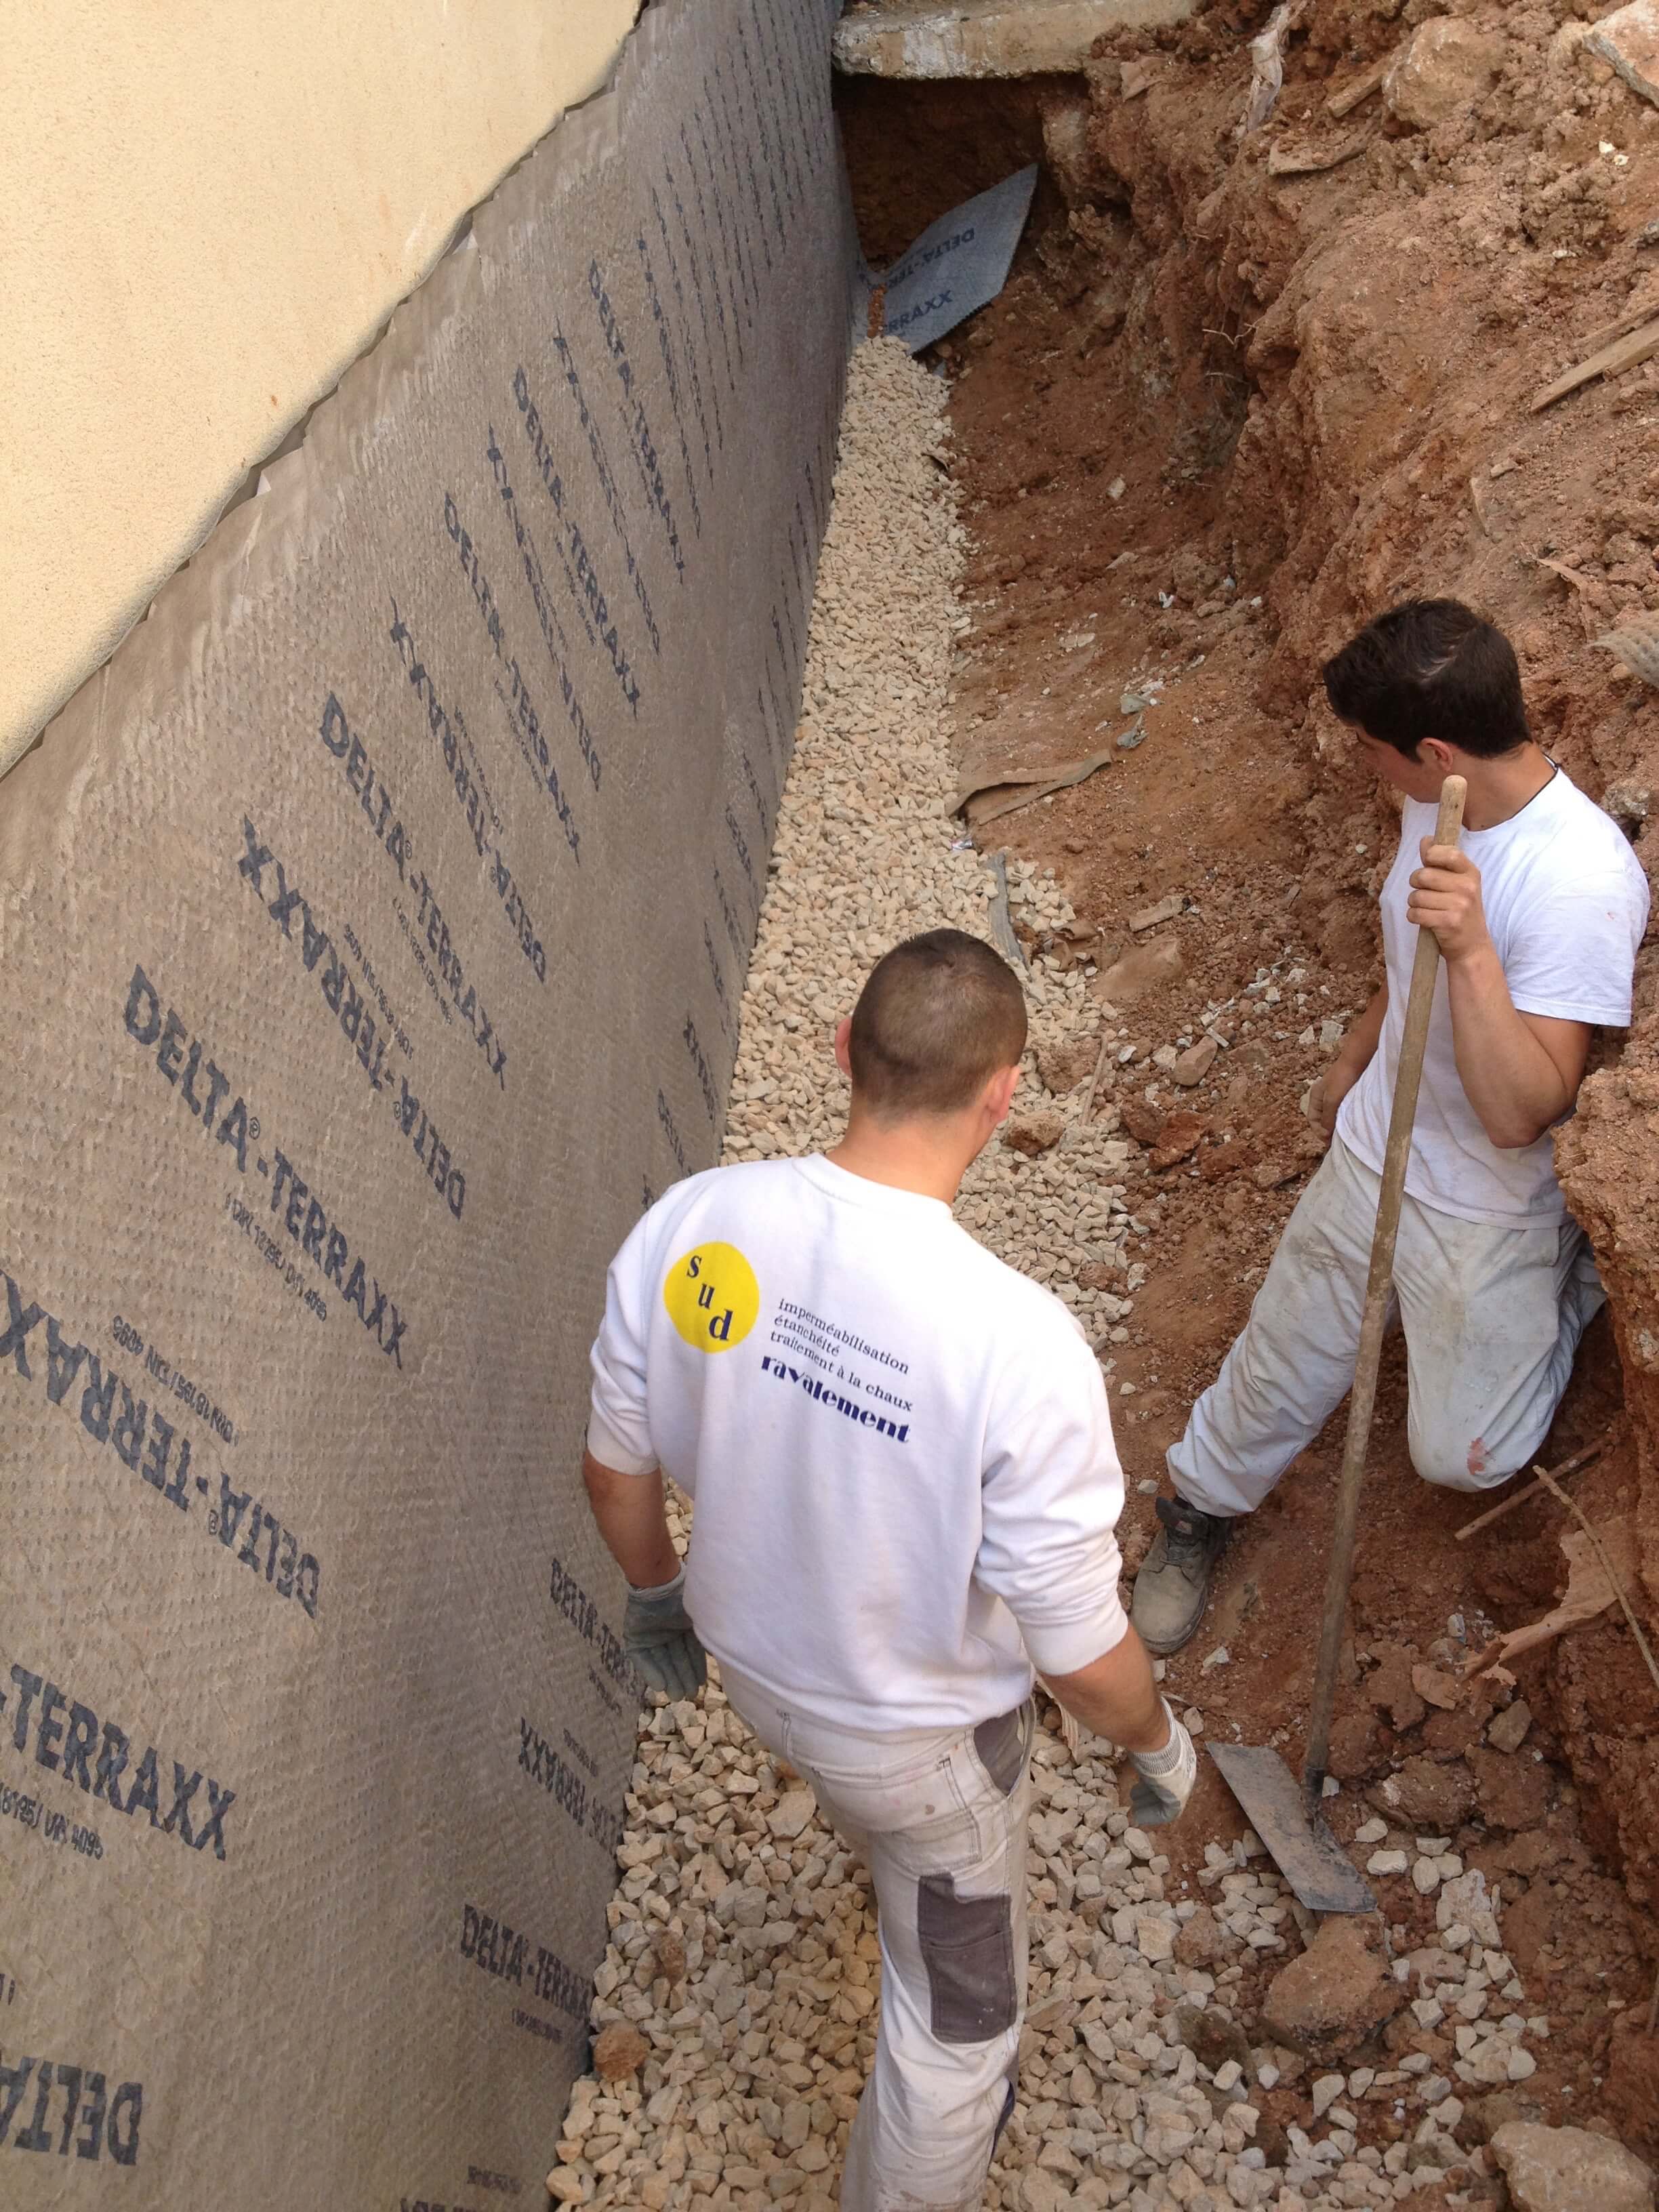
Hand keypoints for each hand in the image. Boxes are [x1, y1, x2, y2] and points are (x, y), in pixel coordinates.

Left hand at [623, 1568, 707, 1699]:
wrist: (658, 1582)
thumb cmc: (683, 1597)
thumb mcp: (701, 1617)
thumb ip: (707, 1637)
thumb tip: (719, 1653)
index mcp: (684, 1624)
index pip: (691, 1651)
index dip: (696, 1668)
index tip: (701, 1685)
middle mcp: (668, 1631)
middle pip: (676, 1659)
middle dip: (682, 1678)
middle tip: (689, 1696)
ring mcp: (650, 1635)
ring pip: (661, 1661)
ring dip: (669, 1678)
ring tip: (676, 1696)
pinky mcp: (634, 1637)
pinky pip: (642, 1659)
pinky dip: (650, 1672)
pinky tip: (659, 1687)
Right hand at [1127, 1701, 1196, 1826]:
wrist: (1154, 1738)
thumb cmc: (1147, 1728)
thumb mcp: (1145, 1728)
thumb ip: (1140, 1729)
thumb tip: (1128, 1717)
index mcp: (1180, 1749)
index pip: (1168, 1764)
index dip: (1153, 1772)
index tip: (1141, 1777)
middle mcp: (1184, 1767)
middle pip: (1166, 1782)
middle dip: (1151, 1790)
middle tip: (1136, 1795)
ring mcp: (1182, 1783)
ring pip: (1165, 1798)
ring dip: (1149, 1803)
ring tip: (1135, 1809)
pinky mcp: (1177, 1798)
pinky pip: (1165, 1811)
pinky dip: (1152, 1815)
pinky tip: (1139, 1817)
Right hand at [1307, 1060, 1358, 1143]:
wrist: (1358, 1061)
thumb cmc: (1342, 1079)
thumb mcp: (1332, 1100)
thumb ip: (1328, 1117)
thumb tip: (1327, 1133)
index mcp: (1315, 1097)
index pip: (1312, 1120)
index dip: (1318, 1131)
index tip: (1329, 1139)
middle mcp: (1323, 1098)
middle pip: (1322, 1119)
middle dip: (1327, 1130)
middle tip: (1336, 1141)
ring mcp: (1334, 1096)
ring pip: (1333, 1116)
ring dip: (1336, 1125)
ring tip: (1344, 1134)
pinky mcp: (1346, 1095)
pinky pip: (1342, 1111)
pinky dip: (1344, 1119)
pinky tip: (1350, 1123)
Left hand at [1408, 842, 1489, 964]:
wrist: (1472, 945)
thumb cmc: (1460, 911)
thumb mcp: (1458, 883)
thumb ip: (1440, 862)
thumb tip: (1426, 839)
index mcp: (1471, 873)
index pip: (1449, 853)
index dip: (1431, 855)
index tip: (1428, 863)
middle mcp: (1467, 887)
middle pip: (1424, 875)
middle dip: (1416, 884)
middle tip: (1424, 892)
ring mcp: (1459, 905)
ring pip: (1416, 896)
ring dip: (1414, 903)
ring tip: (1426, 908)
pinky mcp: (1448, 922)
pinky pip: (1415, 913)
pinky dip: (1414, 917)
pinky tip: (1424, 919)